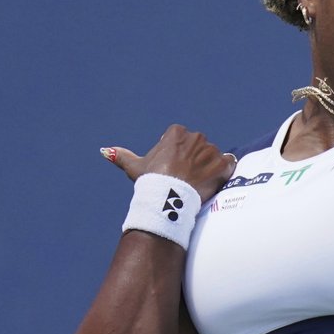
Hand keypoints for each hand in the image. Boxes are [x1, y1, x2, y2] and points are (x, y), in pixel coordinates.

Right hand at [101, 124, 236, 200]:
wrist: (168, 200)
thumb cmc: (151, 182)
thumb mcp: (135, 167)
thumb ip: (123, 156)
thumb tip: (105, 151)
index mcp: (177, 133)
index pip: (182, 140)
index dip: (177, 157)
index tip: (172, 170)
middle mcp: (196, 137)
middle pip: (198, 148)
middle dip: (194, 161)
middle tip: (184, 179)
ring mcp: (211, 150)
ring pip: (213, 157)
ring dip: (208, 168)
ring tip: (195, 183)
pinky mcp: (223, 164)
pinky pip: (229, 164)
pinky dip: (223, 172)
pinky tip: (212, 182)